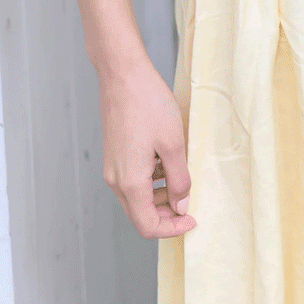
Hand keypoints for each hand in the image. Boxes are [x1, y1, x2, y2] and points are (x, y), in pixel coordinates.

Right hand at [97, 55, 196, 238]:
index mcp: (130, 182)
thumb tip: (181, 205)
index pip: (148, 226)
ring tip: (180, 175)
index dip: (172, 229)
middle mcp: (115, 180)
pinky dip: (150, 181)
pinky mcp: (113, 155)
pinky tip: (165, 160)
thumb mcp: (173, 144)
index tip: (192, 219)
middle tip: (189, 201)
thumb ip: (179, 180)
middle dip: (166, 215)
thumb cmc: (149, 104)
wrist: (123, 75)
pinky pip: (131, 181)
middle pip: (139, 215)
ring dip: (159, 197)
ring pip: (136, 198)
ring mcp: (112, 167)